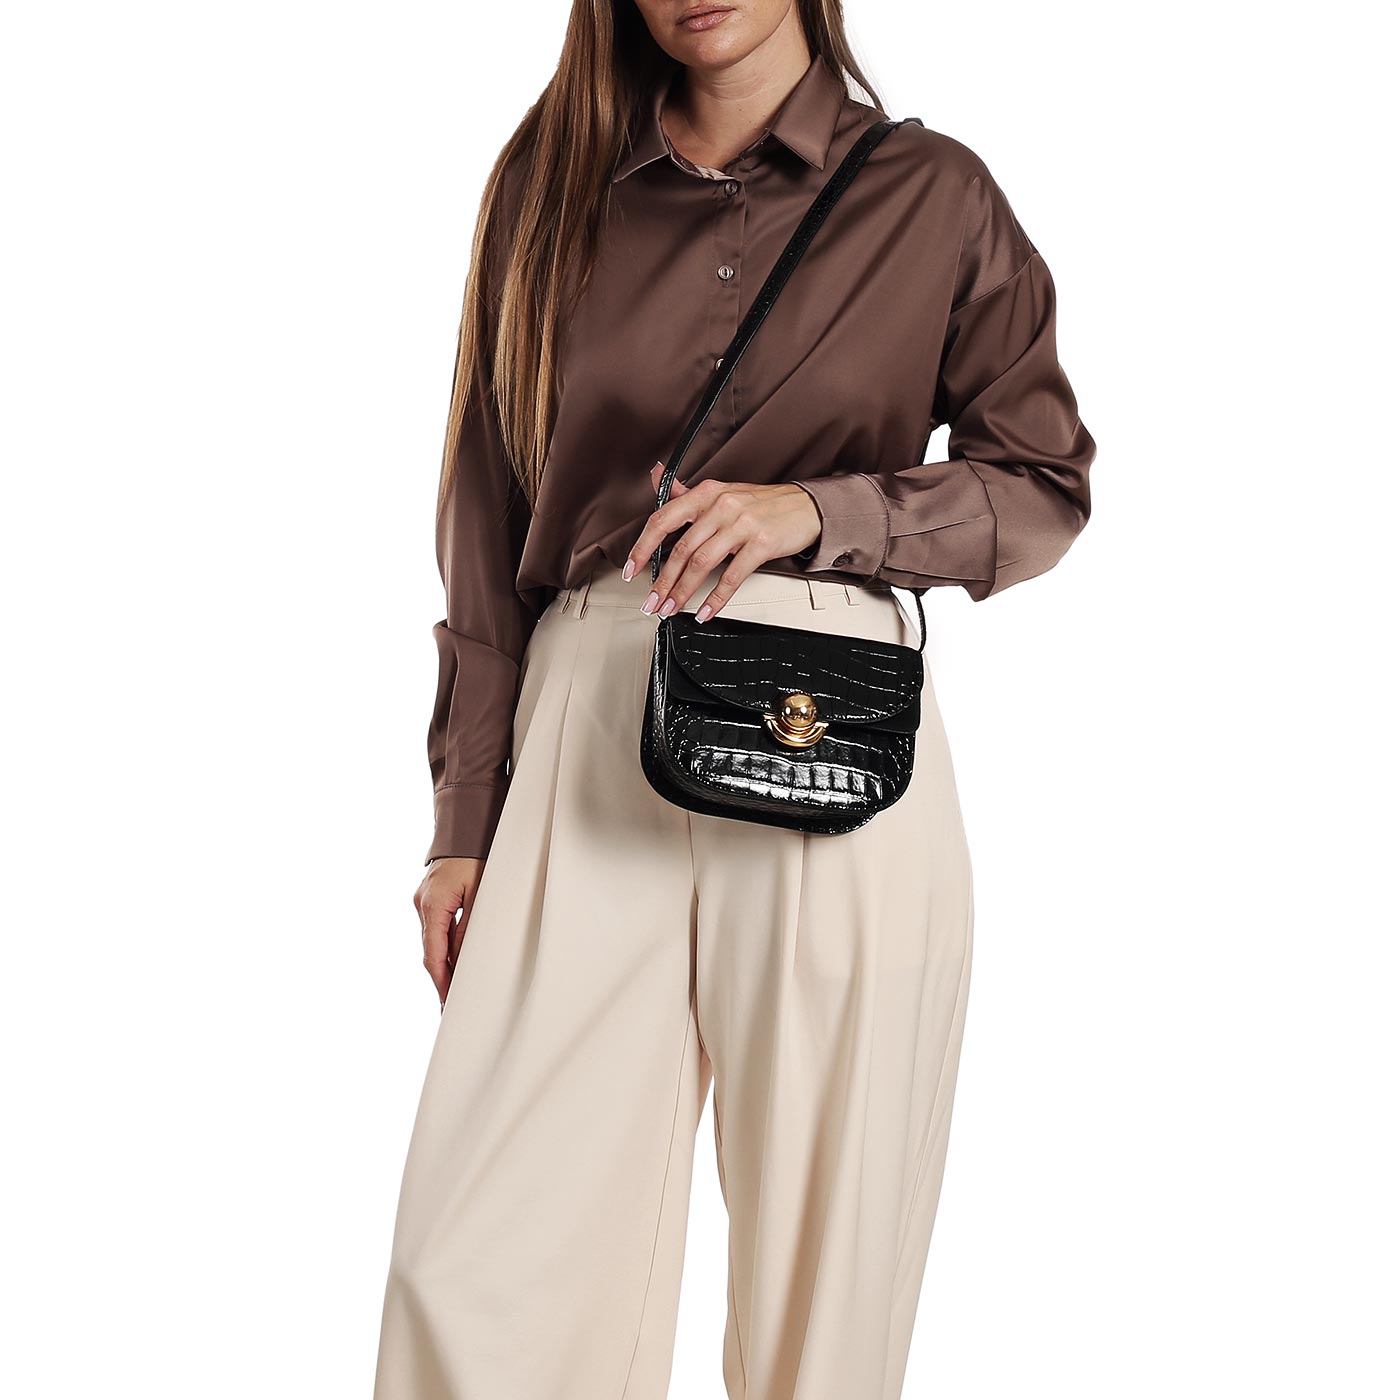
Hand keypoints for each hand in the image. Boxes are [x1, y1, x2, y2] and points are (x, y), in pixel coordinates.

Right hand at [413, 857, 484, 1008]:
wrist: (465, 828)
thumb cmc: (476, 857)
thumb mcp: (480, 893)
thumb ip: (470, 928)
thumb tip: (463, 961)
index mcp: (433, 904)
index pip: (434, 953)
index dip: (441, 980)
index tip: (447, 1002)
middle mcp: (422, 904)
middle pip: (430, 951)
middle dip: (441, 978)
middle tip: (450, 1005)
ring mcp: (423, 901)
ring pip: (432, 941)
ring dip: (442, 963)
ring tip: (454, 989)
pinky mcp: (429, 898)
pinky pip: (435, 929)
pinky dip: (443, 946)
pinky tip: (453, 961)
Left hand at [623, 462, 821, 621]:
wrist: (805, 507)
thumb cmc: (762, 503)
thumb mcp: (721, 492)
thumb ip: (686, 491)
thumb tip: (657, 476)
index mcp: (706, 493)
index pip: (663, 519)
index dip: (643, 547)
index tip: (631, 569)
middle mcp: (721, 506)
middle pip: (681, 549)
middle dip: (662, 582)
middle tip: (651, 602)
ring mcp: (741, 524)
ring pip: (701, 564)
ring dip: (682, 592)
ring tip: (671, 608)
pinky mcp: (760, 543)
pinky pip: (731, 577)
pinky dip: (715, 599)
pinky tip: (705, 611)